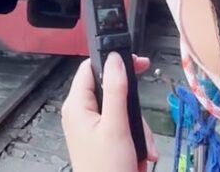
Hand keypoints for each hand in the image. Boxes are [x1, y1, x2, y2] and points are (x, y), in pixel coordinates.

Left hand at [62, 53, 157, 171]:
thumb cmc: (105, 169)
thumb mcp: (116, 126)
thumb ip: (117, 90)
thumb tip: (115, 59)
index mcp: (77, 105)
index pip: (91, 68)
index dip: (113, 62)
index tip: (136, 63)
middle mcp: (81, 114)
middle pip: (112, 91)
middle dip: (132, 108)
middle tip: (140, 119)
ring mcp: (91, 128)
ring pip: (121, 111)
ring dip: (137, 128)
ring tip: (142, 147)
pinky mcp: (101, 140)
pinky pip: (122, 128)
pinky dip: (135, 139)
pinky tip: (140, 154)